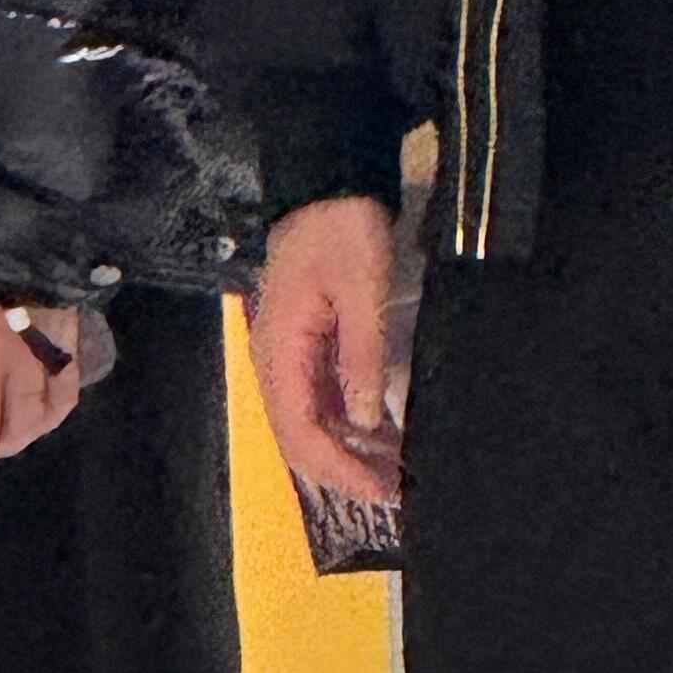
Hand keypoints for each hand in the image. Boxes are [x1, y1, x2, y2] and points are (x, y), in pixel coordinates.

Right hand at [249, 197, 400, 506]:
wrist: (331, 181)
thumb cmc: (345, 227)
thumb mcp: (362, 286)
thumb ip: (361, 353)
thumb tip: (364, 419)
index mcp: (280, 350)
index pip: (299, 430)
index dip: (337, 468)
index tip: (377, 490)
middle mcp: (276, 361)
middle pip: (301, 435)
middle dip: (344, 469)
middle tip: (394, 491)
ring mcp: (290, 353)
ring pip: (312, 420)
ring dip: (349, 449)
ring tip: (395, 469)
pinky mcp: (307, 342)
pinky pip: (322, 397)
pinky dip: (350, 421)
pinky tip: (383, 431)